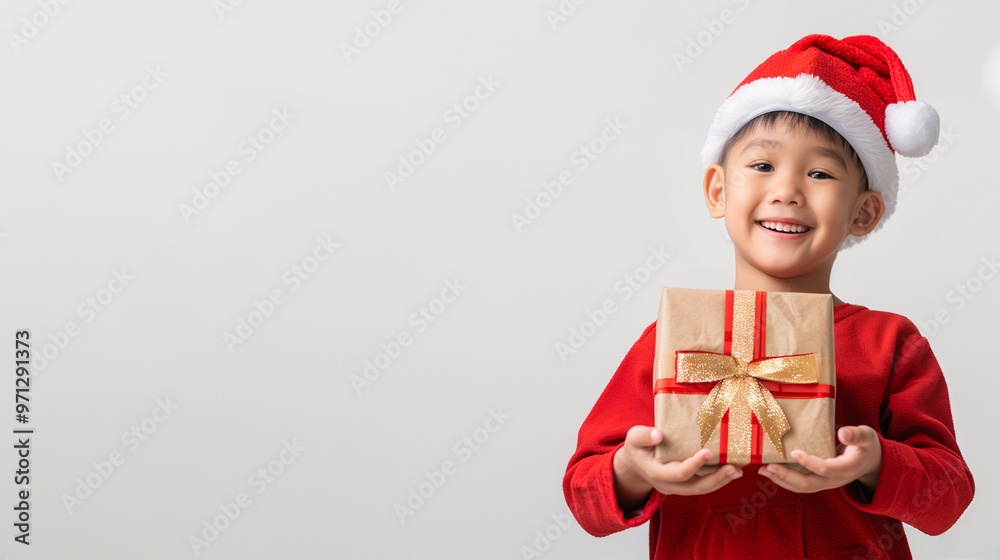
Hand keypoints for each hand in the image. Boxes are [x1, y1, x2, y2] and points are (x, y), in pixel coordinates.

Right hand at [613, 425, 742, 512]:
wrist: (635, 466)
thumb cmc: (637, 449)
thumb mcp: (633, 438)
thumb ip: (643, 436)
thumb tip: (658, 434)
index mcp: (656, 473)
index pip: (679, 473)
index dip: (694, 464)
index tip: (708, 452)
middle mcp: (669, 484)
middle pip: (696, 487)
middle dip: (717, 478)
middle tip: (734, 467)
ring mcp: (678, 487)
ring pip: (702, 488)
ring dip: (722, 480)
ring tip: (738, 469)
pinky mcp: (685, 485)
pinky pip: (704, 485)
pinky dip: (718, 479)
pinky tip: (731, 470)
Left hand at [759, 425, 881, 495]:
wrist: (870, 461)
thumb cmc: (866, 445)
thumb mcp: (866, 436)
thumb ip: (856, 435)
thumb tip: (843, 433)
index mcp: (846, 468)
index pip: (826, 469)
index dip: (810, 463)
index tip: (794, 452)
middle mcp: (834, 479)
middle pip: (809, 484)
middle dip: (787, 477)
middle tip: (768, 467)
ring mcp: (825, 482)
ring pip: (802, 487)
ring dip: (781, 480)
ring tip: (763, 470)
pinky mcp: (818, 480)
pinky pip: (800, 484)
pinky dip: (784, 479)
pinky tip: (769, 471)